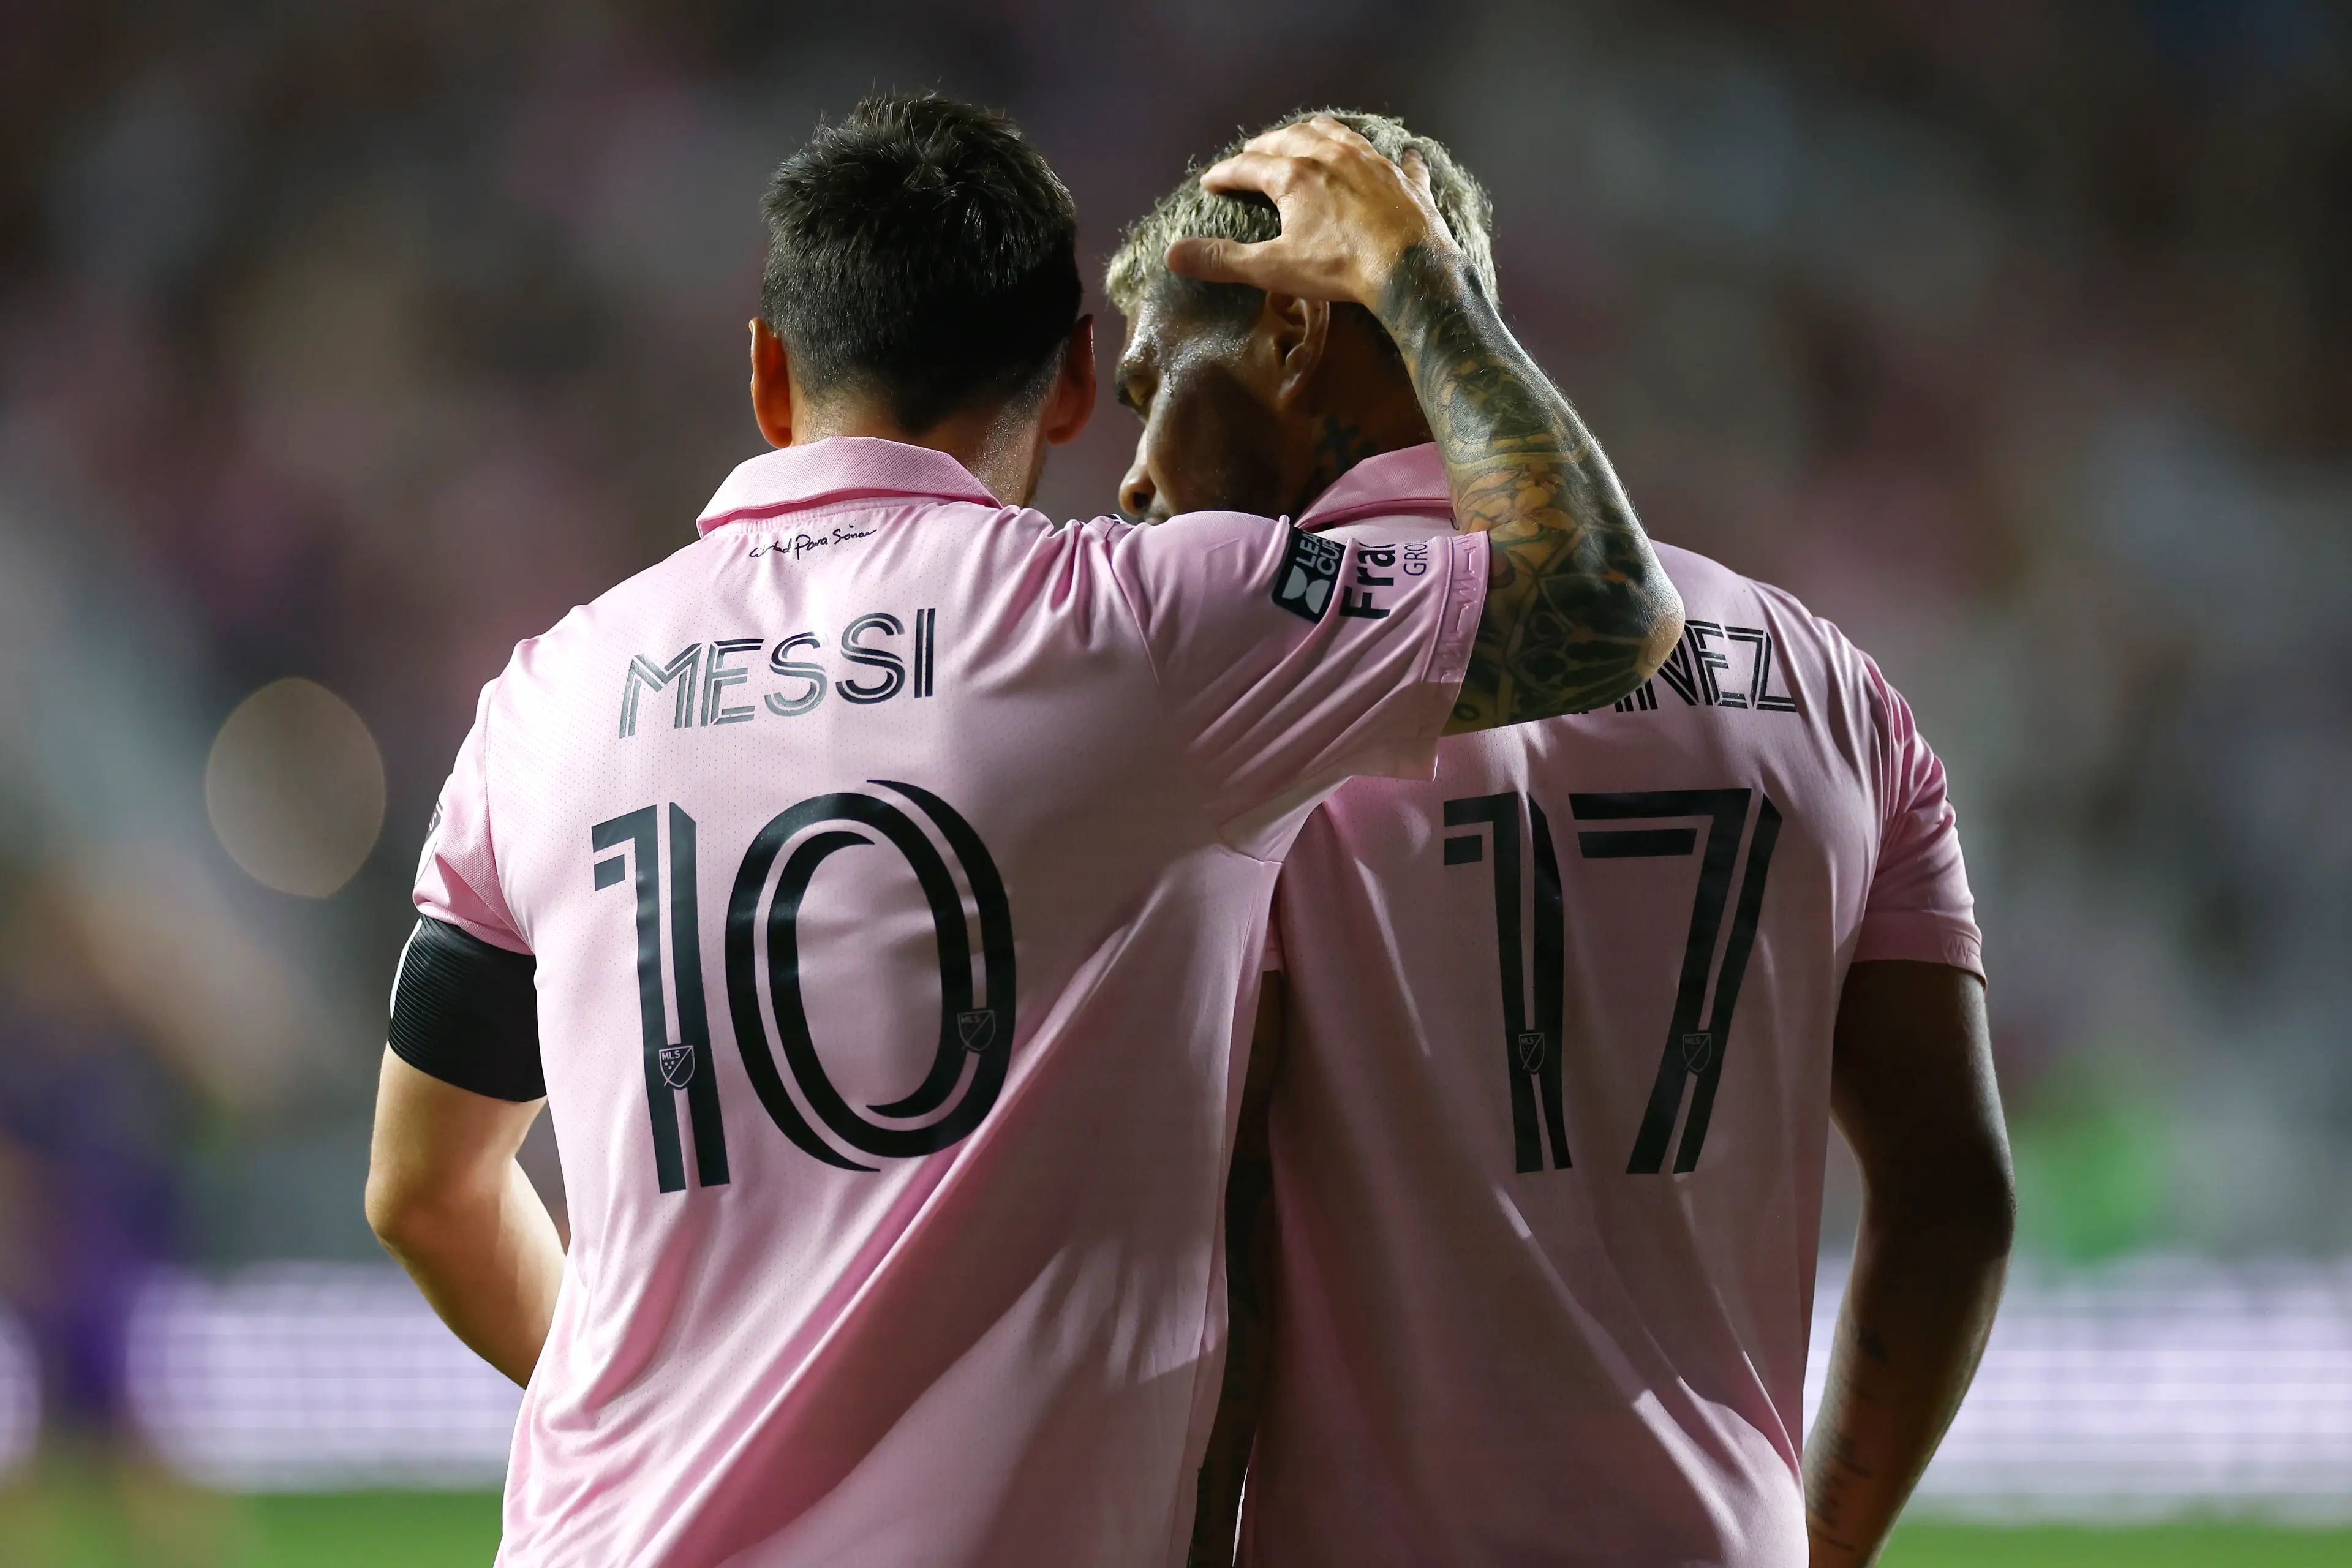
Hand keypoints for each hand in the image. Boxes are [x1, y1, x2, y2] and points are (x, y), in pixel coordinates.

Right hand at [1164, 115, 1458, 308]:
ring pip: (1337, 133)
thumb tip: (1173, 254)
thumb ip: (1223, 259)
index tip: (1209, 181)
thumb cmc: (1339, 268)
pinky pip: (1397, 159)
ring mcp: (1372, 162)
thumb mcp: (1273, 268)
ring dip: (1315, 132)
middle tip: (1251, 153)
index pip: (1248, 166)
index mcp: (1295, 175)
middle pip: (1290, 138)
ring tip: (1304, 136)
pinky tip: (1396, 157)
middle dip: (1265, 145)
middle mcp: (1332, 156)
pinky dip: (1388, 158)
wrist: (1411, 272)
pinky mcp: (1404, 179)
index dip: (1225, 174)